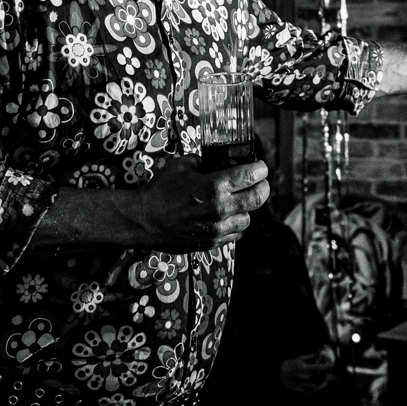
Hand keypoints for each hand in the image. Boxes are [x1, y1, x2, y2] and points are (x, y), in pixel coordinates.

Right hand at [130, 155, 267, 250]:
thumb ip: (203, 162)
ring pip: (247, 219)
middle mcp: (220, 208)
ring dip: (246, 209)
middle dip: (263, 188)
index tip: (261, 167)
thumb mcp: (181, 165)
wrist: (143, 220)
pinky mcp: (211, 243)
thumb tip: (217, 163)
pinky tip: (224, 218)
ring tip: (238, 203)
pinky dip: (233, 226)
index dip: (261, 169)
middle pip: (258, 198)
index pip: (251, 175)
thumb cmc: (159, 190)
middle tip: (261, 183)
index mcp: (214, 185)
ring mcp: (217, 229)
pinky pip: (234, 235)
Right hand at [280, 347, 336, 393]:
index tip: (332, 365)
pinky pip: (312, 392)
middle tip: (335, 378)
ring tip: (330, 386)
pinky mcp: (301, 389)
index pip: (319, 367)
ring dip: (325, 386)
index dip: (327, 366)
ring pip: (318, 386)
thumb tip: (319, 353)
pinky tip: (323, 391)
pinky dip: (318, 392)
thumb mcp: (299, 358)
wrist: (279, 373)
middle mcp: (306, 377)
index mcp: (305, 368)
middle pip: (320, 378)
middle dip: (328, 377)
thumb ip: (310, 357)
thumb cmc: (290, 364)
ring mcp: (304, 384)